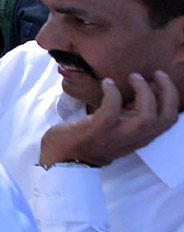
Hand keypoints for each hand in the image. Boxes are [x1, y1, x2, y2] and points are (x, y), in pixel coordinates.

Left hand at [40, 72, 178, 166]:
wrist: (62, 157)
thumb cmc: (88, 138)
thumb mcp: (116, 127)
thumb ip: (130, 114)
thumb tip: (142, 89)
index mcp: (139, 137)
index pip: (168, 120)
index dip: (171, 98)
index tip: (159, 80)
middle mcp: (132, 138)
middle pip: (165, 118)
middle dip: (167, 93)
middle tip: (156, 74)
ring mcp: (115, 136)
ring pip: (146, 116)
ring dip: (144, 92)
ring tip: (133, 76)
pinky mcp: (97, 130)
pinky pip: (112, 109)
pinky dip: (112, 93)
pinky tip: (107, 83)